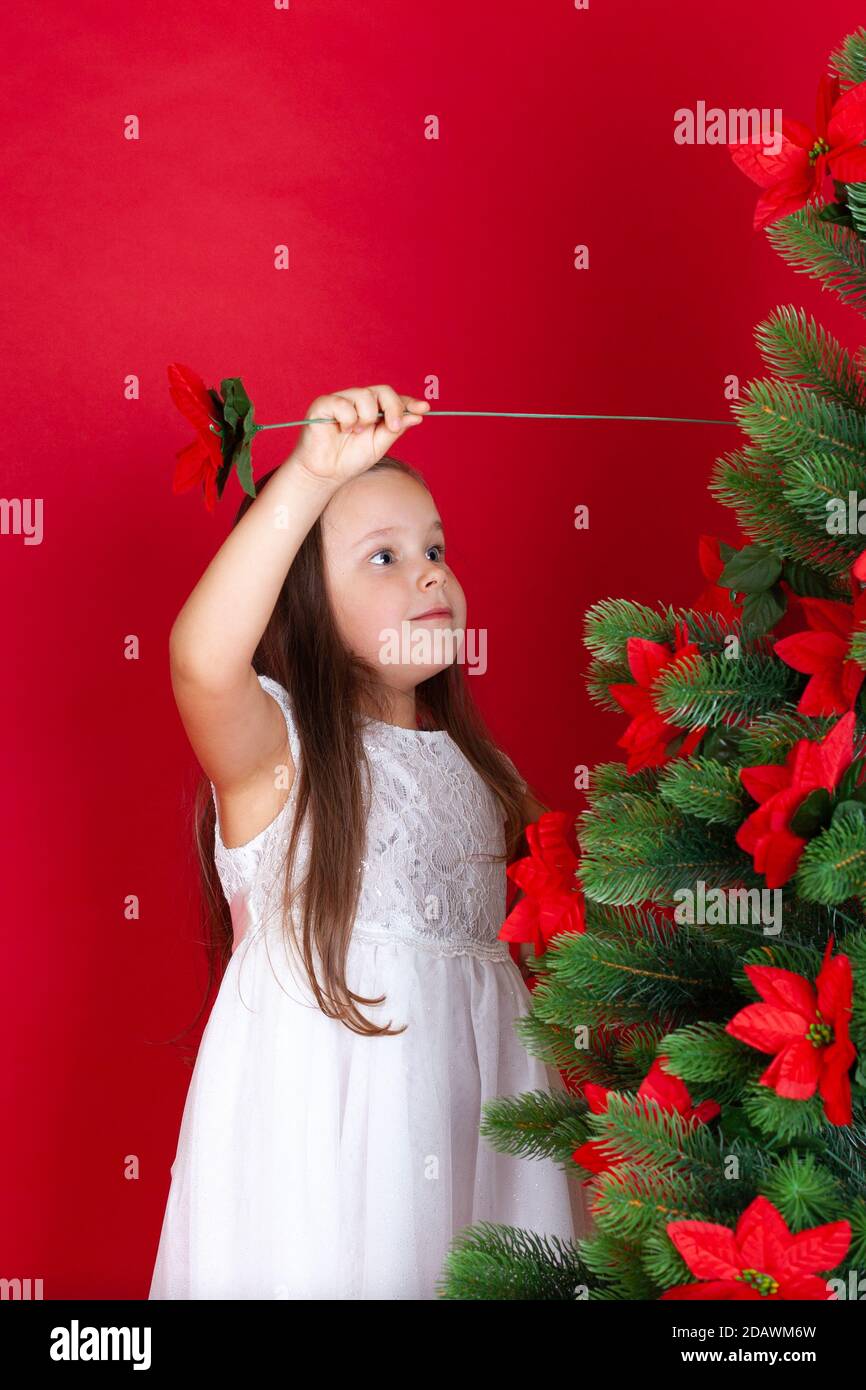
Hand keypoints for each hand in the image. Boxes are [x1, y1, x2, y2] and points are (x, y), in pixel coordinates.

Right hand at [288, 386, 429, 487]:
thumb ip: (395, 429)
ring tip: (356, 433)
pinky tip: (342, 430)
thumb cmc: (350, 459)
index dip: (409, 402)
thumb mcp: (379, 445)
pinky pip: (344, 403)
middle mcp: (358, 401)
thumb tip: (417, 416)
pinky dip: (348, 419)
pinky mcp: (324, 403)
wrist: (326, 474)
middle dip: (393, 408)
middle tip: (393, 428)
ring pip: (365, 395)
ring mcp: (342, 400)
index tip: (424, 408)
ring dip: (366, 418)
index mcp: (373, 410)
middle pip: (383, 391)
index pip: (394, 399)